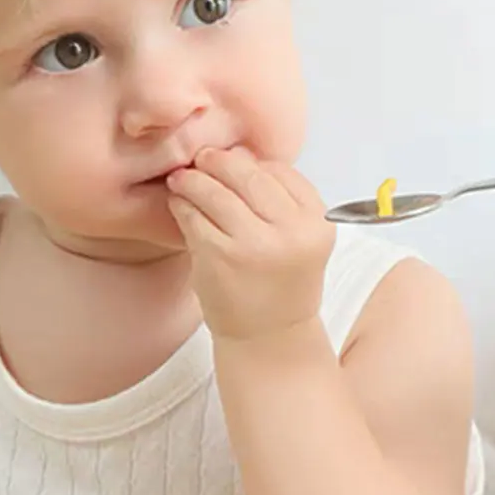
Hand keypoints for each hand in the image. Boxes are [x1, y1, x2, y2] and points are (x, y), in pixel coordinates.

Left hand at [167, 147, 335, 342]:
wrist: (269, 339)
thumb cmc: (279, 288)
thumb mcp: (300, 241)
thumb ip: (281, 203)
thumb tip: (238, 155)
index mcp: (316, 223)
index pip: (282, 173)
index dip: (253, 162)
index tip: (235, 159)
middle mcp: (290, 231)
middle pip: (249, 175)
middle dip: (219, 161)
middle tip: (202, 157)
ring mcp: (254, 244)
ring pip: (217, 192)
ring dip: (194, 180)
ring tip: (182, 178)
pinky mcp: (220, 257)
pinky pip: (195, 218)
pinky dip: (182, 206)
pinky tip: (178, 204)